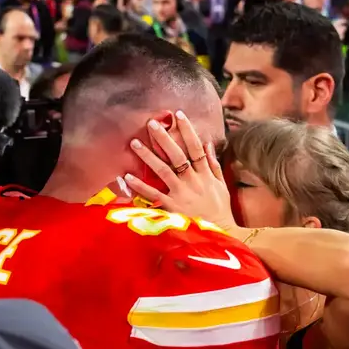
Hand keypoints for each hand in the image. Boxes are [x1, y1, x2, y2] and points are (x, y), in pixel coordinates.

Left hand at [122, 112, 236, 230]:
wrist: (221, 233)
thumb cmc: (220, 210)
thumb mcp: (221, 185)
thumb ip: (213, 164)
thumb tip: (208, 144)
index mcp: (205, 174)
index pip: (196, 147)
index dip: (188, 130)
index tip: (178, 115)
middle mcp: (193, 180)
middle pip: (177, 154)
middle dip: (164, 138)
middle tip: (151, 123)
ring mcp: (182, 193)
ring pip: (163, 170)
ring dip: (148, 156)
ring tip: (134, 143)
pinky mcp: (173, 207)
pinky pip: (154, 194)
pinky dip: (141, 186)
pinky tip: (128, 177)